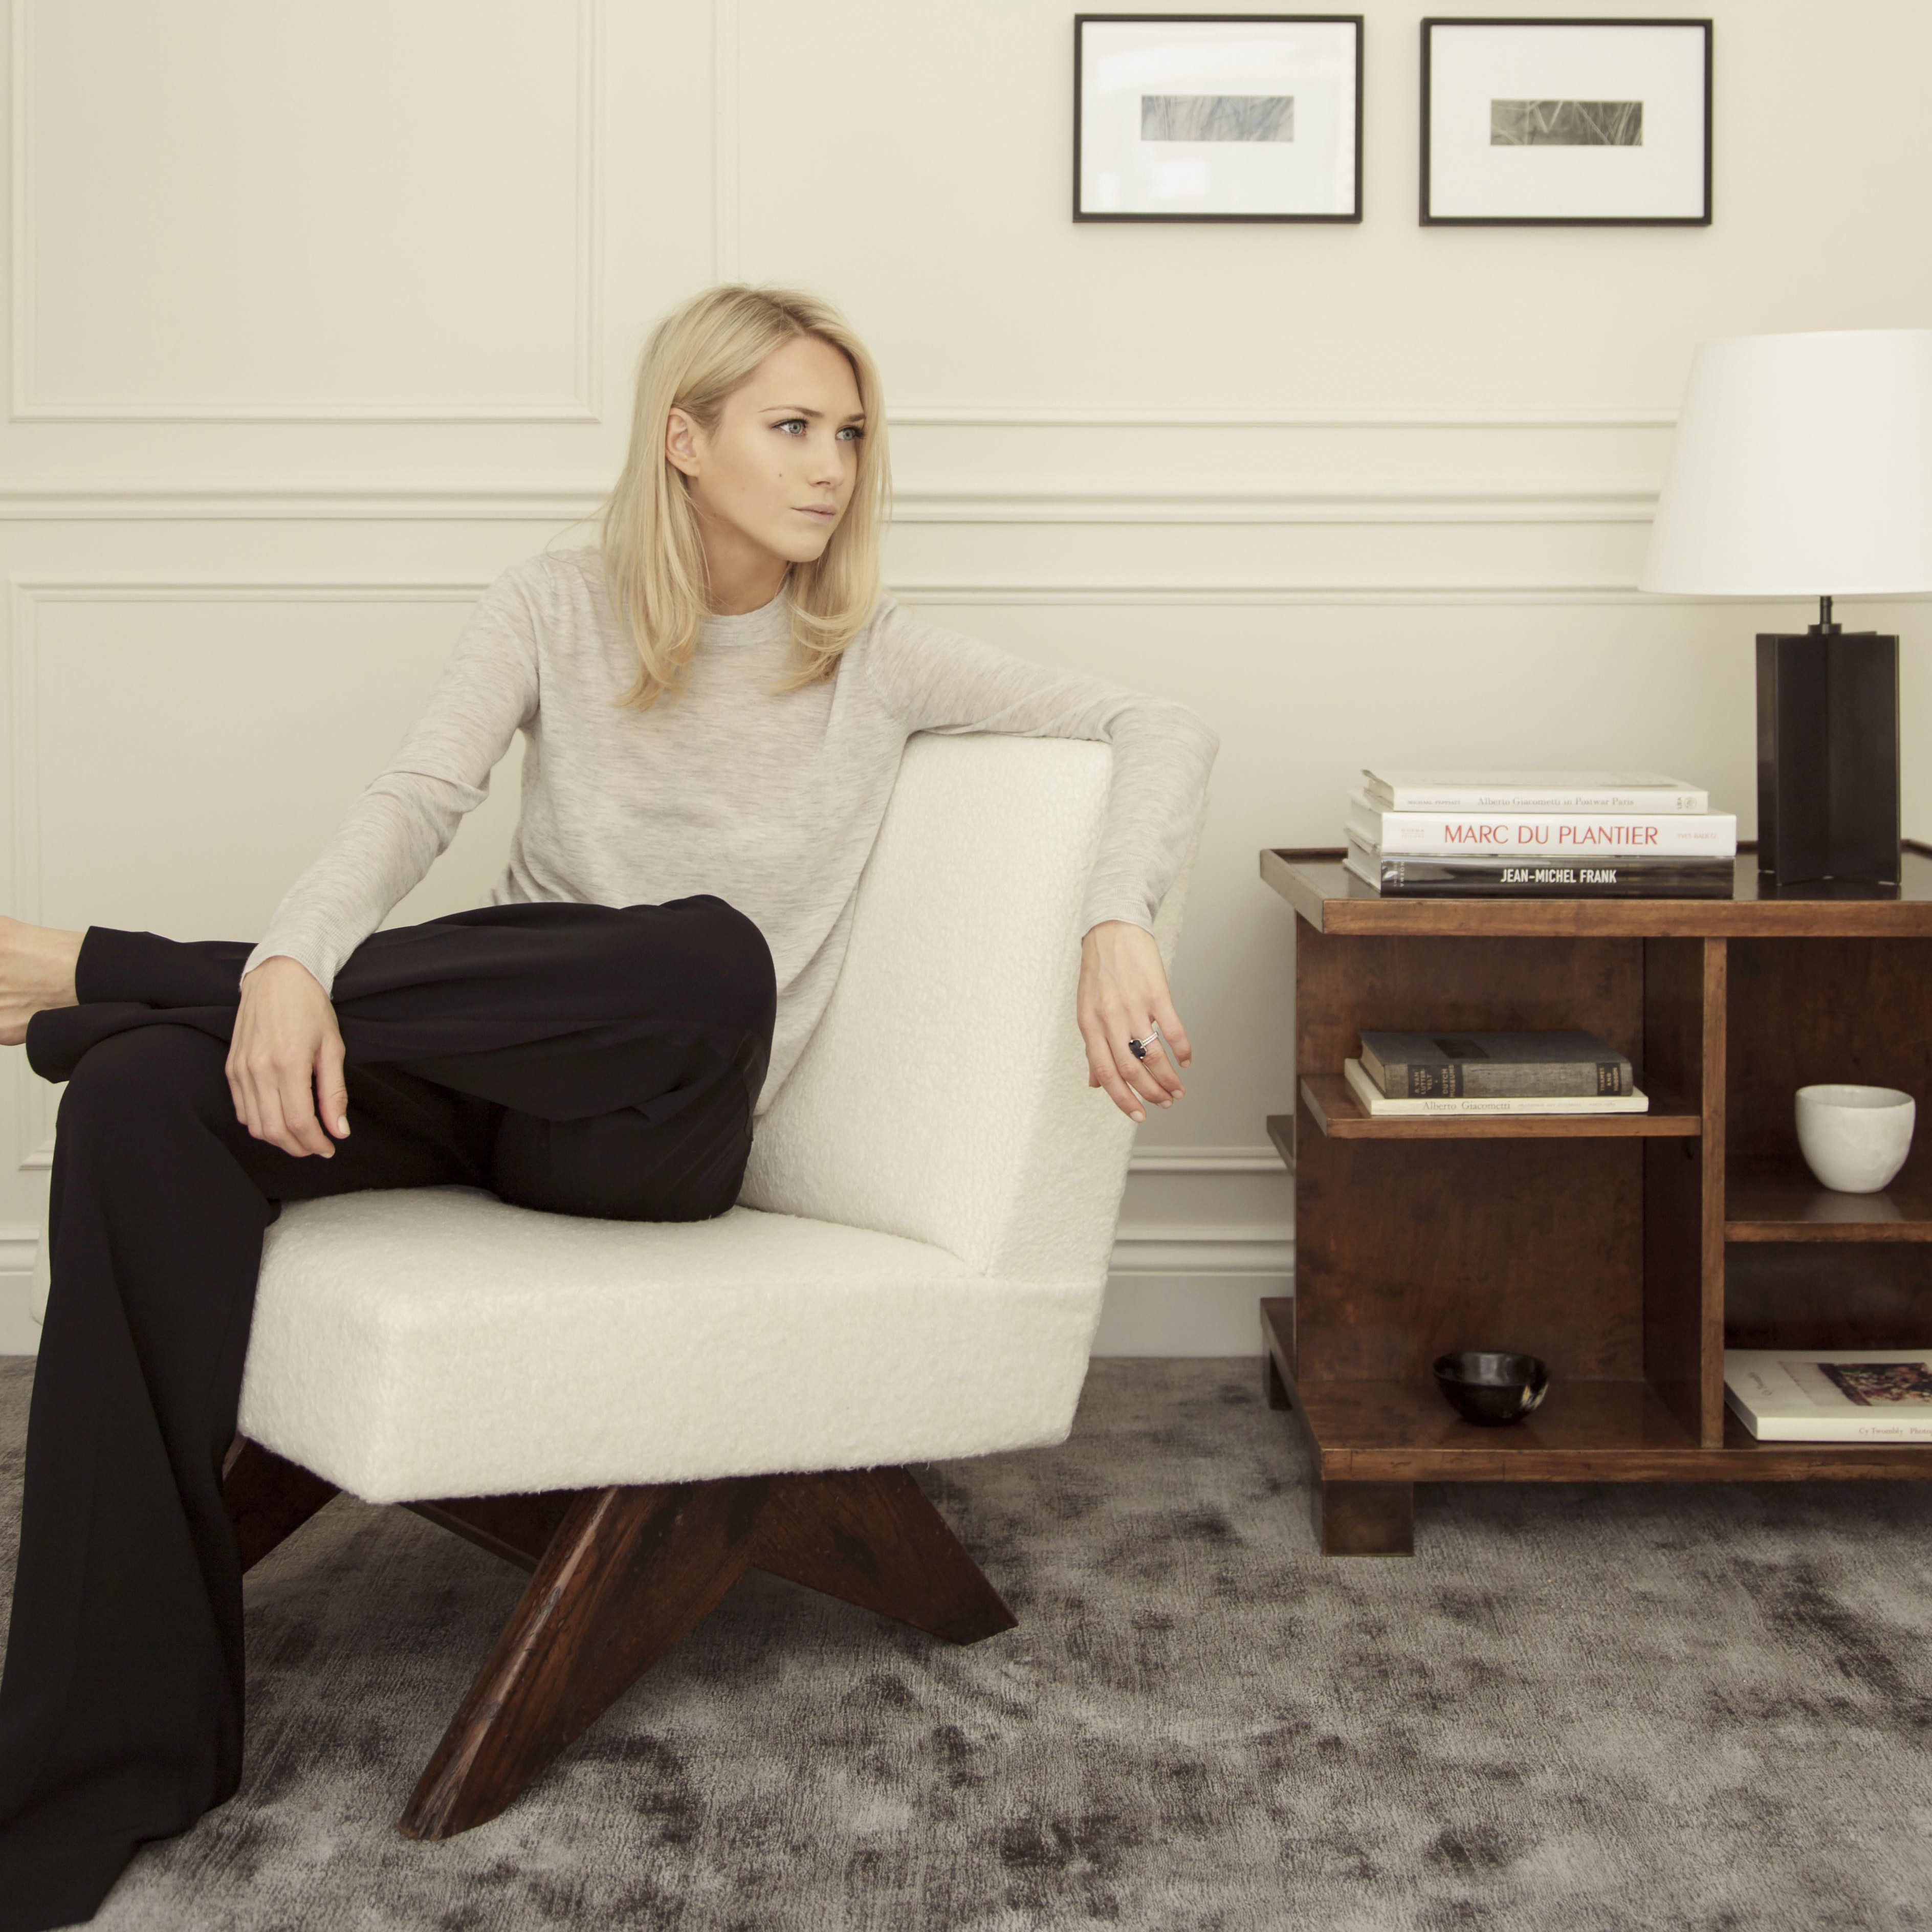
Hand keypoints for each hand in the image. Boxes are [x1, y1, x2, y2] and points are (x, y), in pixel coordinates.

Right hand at [228, 956, 350, 1157]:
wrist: (277, 976)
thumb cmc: (310, 1007)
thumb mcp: (333, 1047)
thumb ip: (334, 1093)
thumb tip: (340, 1131)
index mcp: (288, 1063)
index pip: (299, 1122)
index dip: (315, 1143)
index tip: (330, 1148)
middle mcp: (259, 1070)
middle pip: (275, 1130)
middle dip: (298, 1147)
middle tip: (318, 1146)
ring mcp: (240, 1070)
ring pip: (255, 1125)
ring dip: (279, 1139)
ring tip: (302, 1136)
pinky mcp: (231, 1068)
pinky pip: (242, 1109)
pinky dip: (260, 1123)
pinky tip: (279, 1118)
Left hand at [1077, 919, 1191, 1122]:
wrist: (1112, 928)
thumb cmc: (1099, 970)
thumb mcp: (1086, 1009)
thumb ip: (1092, 1047)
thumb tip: (1094, 1082)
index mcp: (1090, 1025)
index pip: (1106, 1073)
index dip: (1123, 1099)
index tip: (1138, 1115)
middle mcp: (1110, 1018)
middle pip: (1131, 1069)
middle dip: (1151, 1093)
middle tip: (1165, 1103)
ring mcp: (1133, 1005)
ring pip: (1152, 1055)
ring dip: (1168, 1078)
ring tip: (1178, 1090)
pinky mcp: (1156, 992)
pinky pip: (1172, 1029)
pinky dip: (1182, 1050)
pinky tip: (1186, 1061)